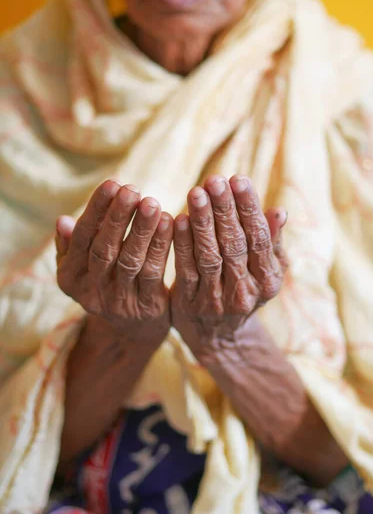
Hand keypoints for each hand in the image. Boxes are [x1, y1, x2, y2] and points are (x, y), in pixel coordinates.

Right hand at [56, 180, 172, 346]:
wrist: (132, 330)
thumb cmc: (106, 284)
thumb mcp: (82, 270)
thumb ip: (71, 246)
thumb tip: (62, 220)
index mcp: (71, 277)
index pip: (83, 238)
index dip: (97, 210)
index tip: (112, 183)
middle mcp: (92, 292)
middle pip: (105, 250)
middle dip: (118, 217)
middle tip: (132, 189)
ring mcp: (120, 302)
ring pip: (131, 261)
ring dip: (142, 230)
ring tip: (152, 203)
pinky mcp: (147, 307)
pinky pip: (155, 273)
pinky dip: (161, 246)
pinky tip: (170, 223)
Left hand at [171, 175, 287, 357]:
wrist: (220, 338)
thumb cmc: (245, 292)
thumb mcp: (266, 273)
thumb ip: (272, 243)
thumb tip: (280, 211)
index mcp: (268, 280)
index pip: (260, 238)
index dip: (249, 208)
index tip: (239, 179)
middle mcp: (246, 292)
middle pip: (235, 244)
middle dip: (224, 210)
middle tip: (214, 179)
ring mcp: (217, 300)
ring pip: (210, 256)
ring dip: (202, 223)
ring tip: (196, 192)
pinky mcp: (190, 304)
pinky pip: (186, 270)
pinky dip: (183, 244)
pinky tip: (177, 219)